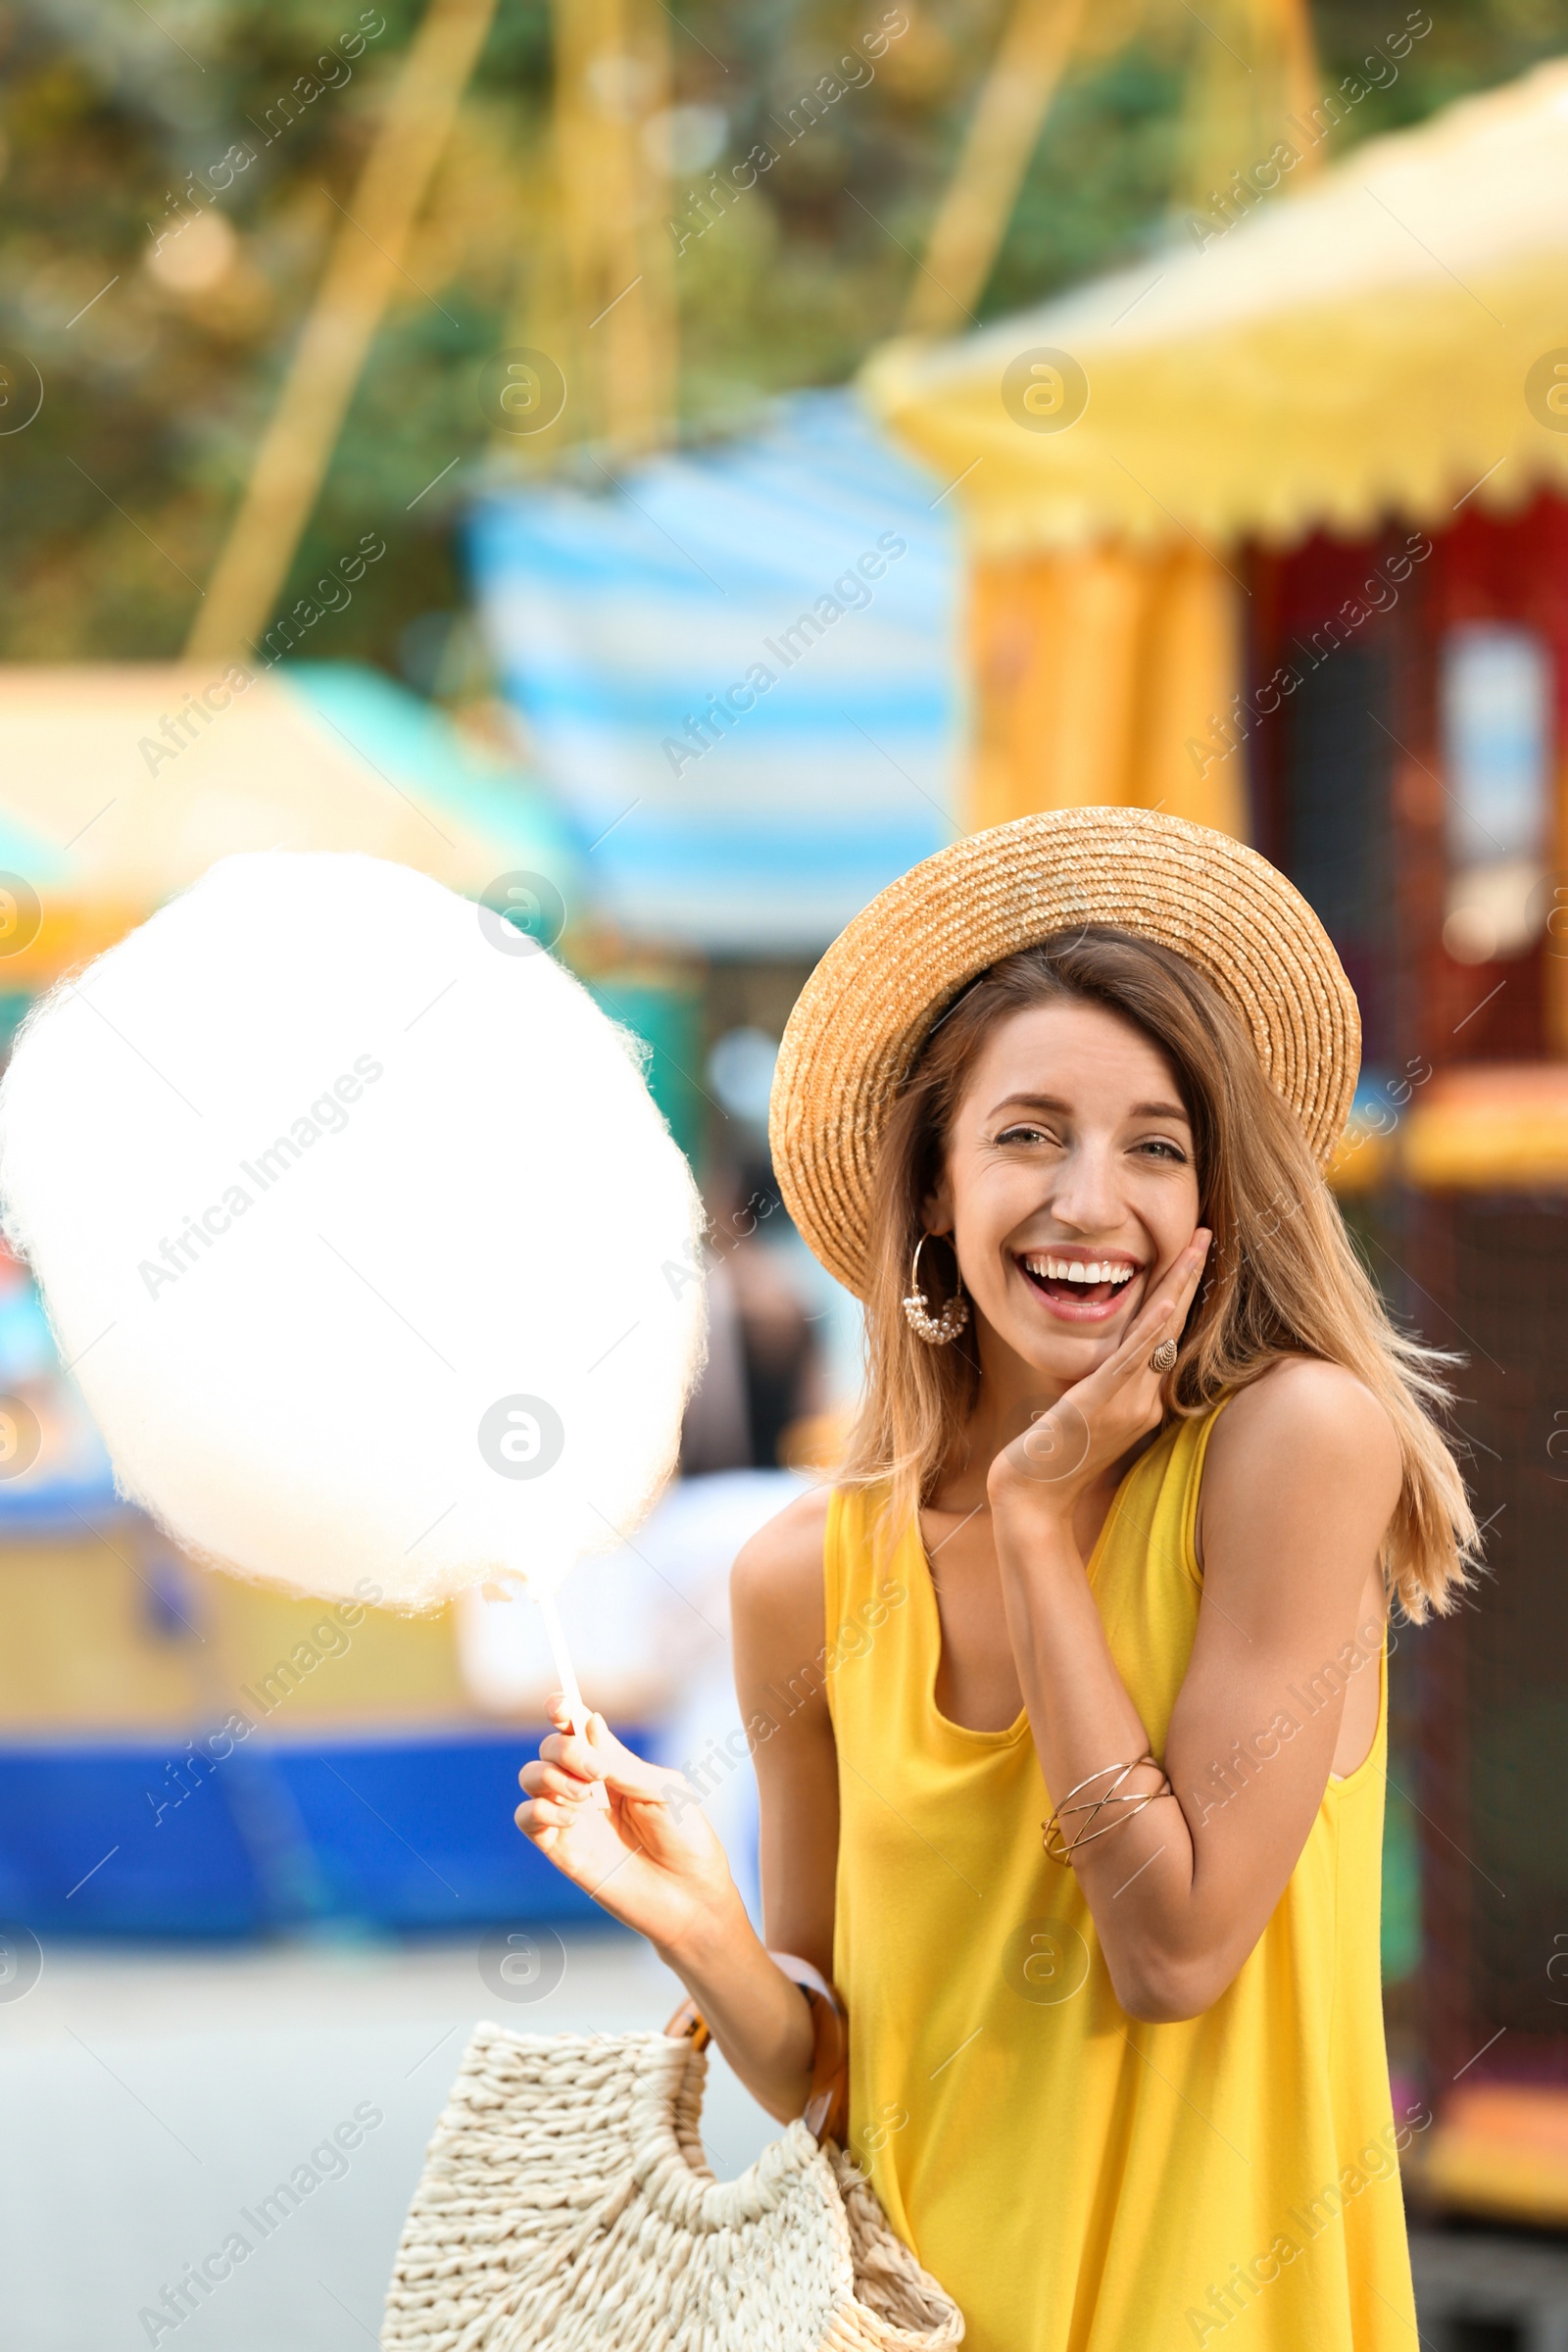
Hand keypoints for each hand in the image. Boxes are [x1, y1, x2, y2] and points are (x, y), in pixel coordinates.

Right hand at [515, 1695, 742, 1957]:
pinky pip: (527, 1818)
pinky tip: (573, 1819)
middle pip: (549, 1747)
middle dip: (564, 1749)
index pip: (576, 1727)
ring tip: (586, 1797)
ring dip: (550, 1777)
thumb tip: (590, 1722)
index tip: (560, 1708)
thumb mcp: (661, 1790)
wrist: (689, 1897)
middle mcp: (587, 1786)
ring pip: (530, 1777)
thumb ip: (621, 1761)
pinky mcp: (560, 1848)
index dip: (561, 1709)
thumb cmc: (686, 1839)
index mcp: (614, 1764)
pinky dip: (540, 1810)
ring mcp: (571, 1816)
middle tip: (595, 1770)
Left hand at [988, 1230, 1211, 1522]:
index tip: (1195, 1253)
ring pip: (1159, 1335)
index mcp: (1143, 1399)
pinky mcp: (1099, 1405)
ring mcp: (1126, 1404)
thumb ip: (1105, 1385)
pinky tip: (1165, 1302)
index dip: (1182, 1292)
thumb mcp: (1086, 1414)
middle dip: (1190, 1277)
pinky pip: (1130, 1361)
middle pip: (1173, 1327)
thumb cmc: (1052, 1459)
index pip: (1168, 1335)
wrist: (1032, 1501)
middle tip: (1208, 1233)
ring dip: (1177, 1287)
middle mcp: (1145, 1400)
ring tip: (1195, 1248)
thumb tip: (1111, 1357)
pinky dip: (1149, 1331)